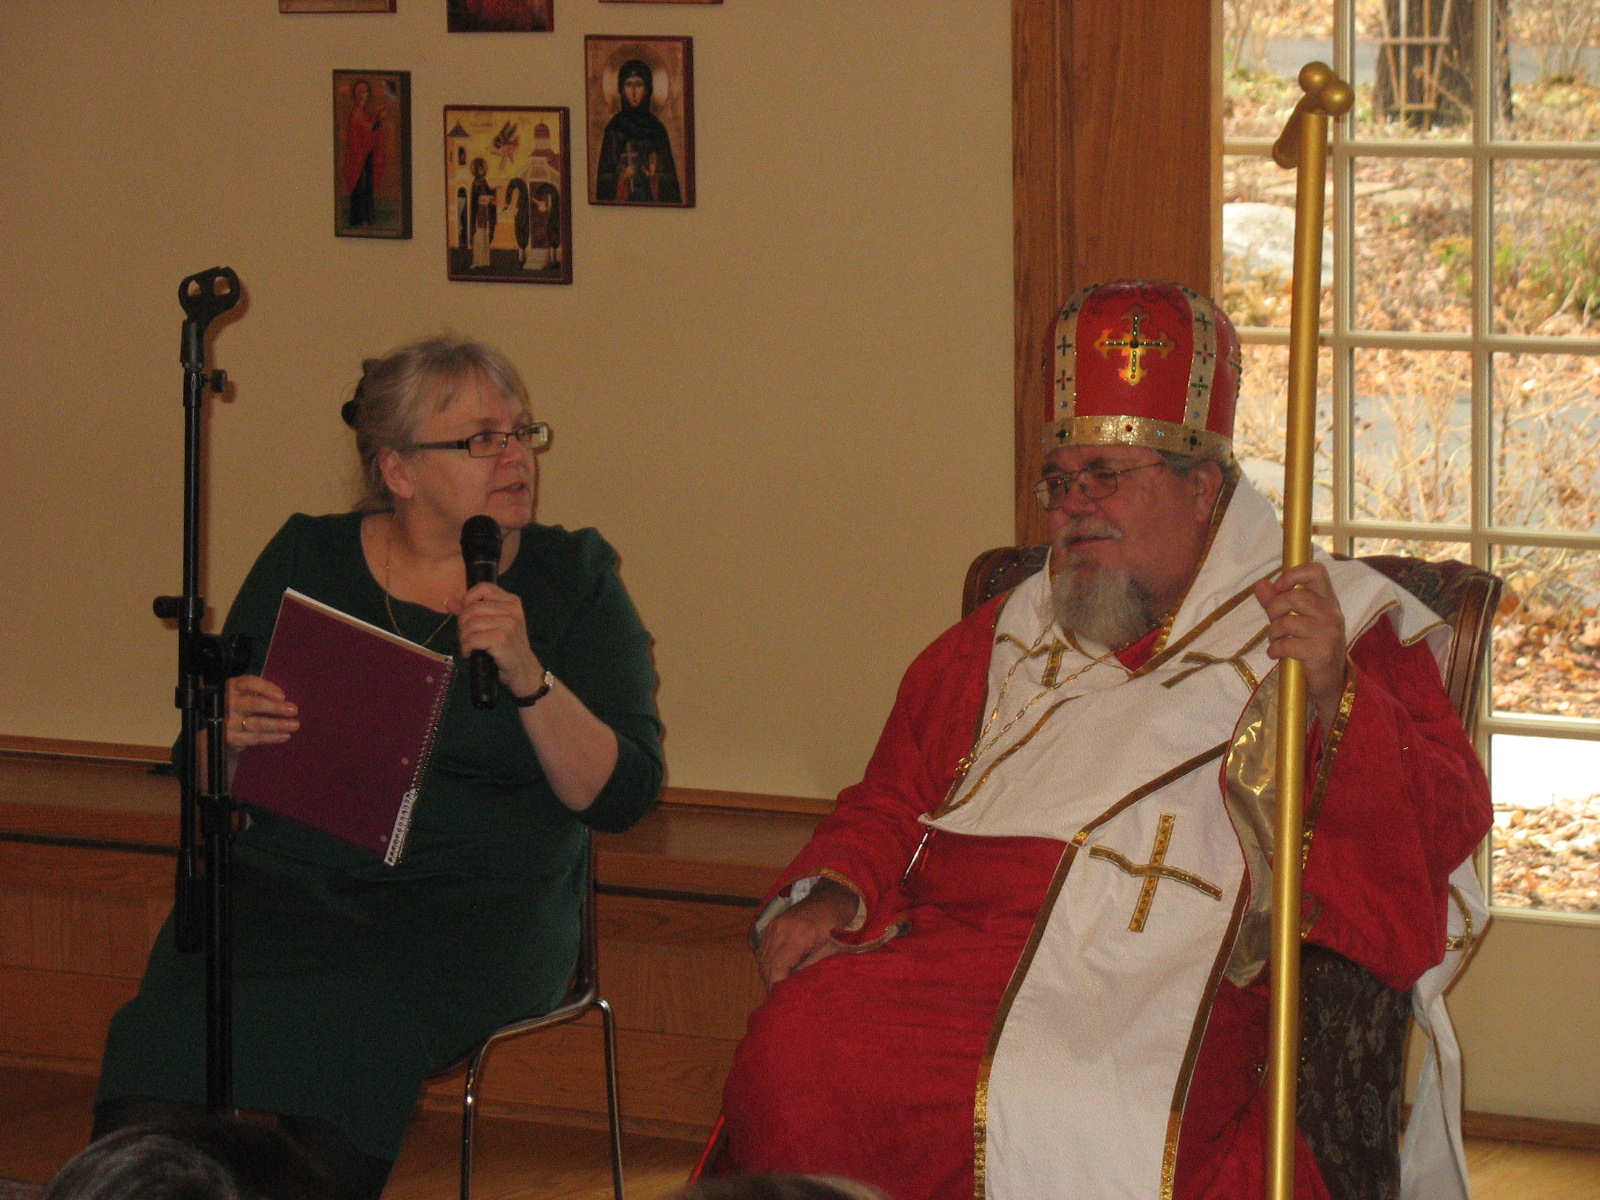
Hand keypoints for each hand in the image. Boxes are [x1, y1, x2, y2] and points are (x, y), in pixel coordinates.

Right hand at [226, 675, 297, 748]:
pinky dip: (272, 737)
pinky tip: (285, 735)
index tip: (282, 696)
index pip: (248, 683)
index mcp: (233, 687)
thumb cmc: (241, 705)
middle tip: (294, 710)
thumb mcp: (246, 693)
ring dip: (278, 724)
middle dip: (275, 708)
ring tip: (295, 725)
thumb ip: (261, 693)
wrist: (221, 727)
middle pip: (253, 704)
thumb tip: (285, 700)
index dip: (266, 688)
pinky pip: (255, 738)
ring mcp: (227, 722)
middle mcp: (227, 703)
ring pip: (256, 723)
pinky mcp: (231, 738)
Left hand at [451, 582, 541, 695]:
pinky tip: (469, 653)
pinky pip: (472, 639)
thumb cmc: (507, 646)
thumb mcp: (492, 624)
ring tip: (468, 646)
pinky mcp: (502, 639)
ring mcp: (508, 624)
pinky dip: (466, 647)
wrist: (523, 669)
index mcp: (512, 602)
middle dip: (462, 623)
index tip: (465, 614)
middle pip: (473, 608)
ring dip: (463, 638)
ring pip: (471, 624)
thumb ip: (471, 611)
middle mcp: (512, 610)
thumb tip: (449, 602)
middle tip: (465, 636)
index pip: (483, 588)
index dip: (468, 599)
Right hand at [756, 878, 859, 989]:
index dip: (777, 985)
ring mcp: (774, 925)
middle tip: (781, 998)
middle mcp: (781, 929)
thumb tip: (796, 985)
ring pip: (762, 958)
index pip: (778, 967)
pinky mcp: (772, 924)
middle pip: (767, 964)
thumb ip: (813, 966)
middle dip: (771, 983)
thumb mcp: (833, 948)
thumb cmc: (838, 924)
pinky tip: (777, 970)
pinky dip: (767, 962)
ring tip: (779, 986)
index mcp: (799, 935)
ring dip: (768, 973)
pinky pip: (763, 948)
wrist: (832, 897)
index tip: (782, 999)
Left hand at [1253, 563, 1348, 726]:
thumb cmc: (1310, 646)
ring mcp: (1328, 633)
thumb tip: (1260, 584)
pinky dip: (1275, 650)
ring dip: (1273, 633)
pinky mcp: (1321, 652)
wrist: (1329, 682)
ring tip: (1276, 640)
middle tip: (1273, 622)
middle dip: (1274, 609)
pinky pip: (1286, 644)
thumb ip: (1276, 602)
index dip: (1292, 574)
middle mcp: (1331, 613)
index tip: (1279, 587)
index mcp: (1327, 600)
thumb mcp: (1293, 620)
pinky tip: (1276, 654)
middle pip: (1294, 597)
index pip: (1316, 571)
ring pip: (1287, 621)